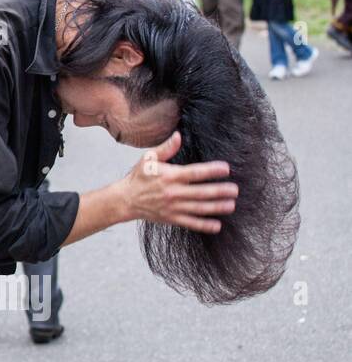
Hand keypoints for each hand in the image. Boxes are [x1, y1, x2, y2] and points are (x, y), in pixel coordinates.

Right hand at [120, 131, 237, 233]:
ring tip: (231, 205)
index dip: (211, 170)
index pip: (195, 173)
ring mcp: (173, 207)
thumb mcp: (148, 159)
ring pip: (199, 208)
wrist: (126, 199)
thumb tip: (179, 136)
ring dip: (217, 207)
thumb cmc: (139, 177)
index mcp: (170, 176)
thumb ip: (166, 148)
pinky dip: (204, 225)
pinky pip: (191, 223)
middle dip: (220, 191)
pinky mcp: (172, 218)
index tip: (226, 169)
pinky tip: (217, 225)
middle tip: (235, 190)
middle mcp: (173, 192)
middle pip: (201, 192)